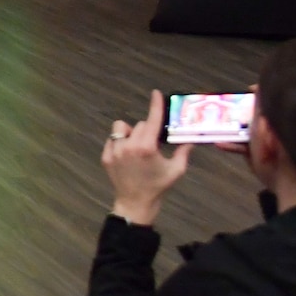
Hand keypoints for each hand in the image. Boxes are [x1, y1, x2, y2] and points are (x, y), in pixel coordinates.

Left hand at [103, 90, 189, 225]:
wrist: (135, 202)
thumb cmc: (158, 186)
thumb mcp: (176, 170)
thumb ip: (183, 151)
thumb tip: (190, 139)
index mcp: (147, 148)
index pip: (152, 120)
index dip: (155, 105)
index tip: (155, 93)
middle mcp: (129, 146)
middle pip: (141, 124)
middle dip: (149, 130)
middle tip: (153, 143)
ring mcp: (115, 151)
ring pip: (122, 128)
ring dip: (131, 133)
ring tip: (137, 146)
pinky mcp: (106, 156)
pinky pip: (112, 140)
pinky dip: (120, 142)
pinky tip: (126, 155)